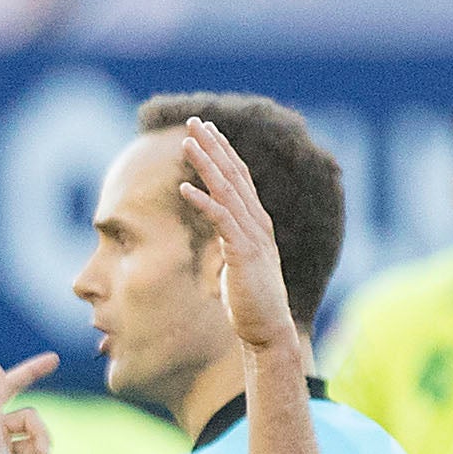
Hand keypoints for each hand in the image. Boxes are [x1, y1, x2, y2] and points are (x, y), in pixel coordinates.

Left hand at [177, 117, 302, 364]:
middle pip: (234, 174)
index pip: (239, 178)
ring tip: (186, 142)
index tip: (206, 132)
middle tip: (195, 122)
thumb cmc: (251, 303)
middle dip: (214, 146)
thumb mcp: (237, 265)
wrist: (268, 331)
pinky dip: (202, 202)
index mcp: (256, 223)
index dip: (223, 153)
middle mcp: (257, 222)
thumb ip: (230, 245)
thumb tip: (220, 239)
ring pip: (227, 190)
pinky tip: (184, 188)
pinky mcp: (243, 253)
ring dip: (206, 164)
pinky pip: (220, 220)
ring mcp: (253, 236)